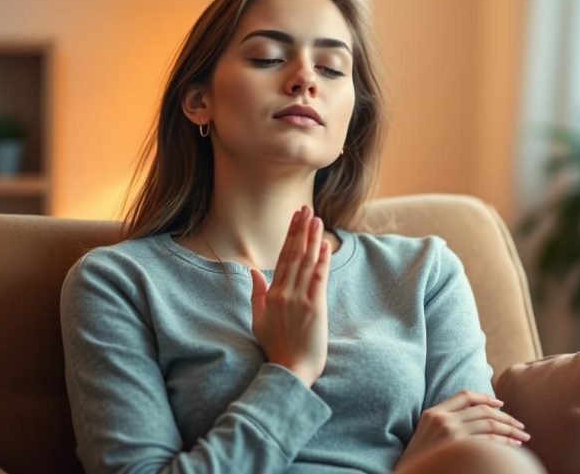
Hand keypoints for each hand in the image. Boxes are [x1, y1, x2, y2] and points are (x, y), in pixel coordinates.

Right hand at [250, 205, 331, 387]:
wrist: (289, 370)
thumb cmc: (275, 348)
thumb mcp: (259, 320)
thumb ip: (257, 294)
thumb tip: (254, 272)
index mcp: (272, 294)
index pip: (282, 258)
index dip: (290, 236)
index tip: (295, 218)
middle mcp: (285, 292)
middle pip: (294, 255)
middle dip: (301, 230)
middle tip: (306, 209)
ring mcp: (300, 299)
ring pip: (306, 262)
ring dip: (312, 238)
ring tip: (316, 219)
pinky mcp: (315, 308)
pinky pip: (318, 279)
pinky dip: (322, 260)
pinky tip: (325, 244)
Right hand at [398, 391, 529, 466]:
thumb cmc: (420, 460)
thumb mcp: (426, 434)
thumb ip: (443, 422)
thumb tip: (474, 419)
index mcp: (433, 412)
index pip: (465, 395)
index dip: (485, 397)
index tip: (501, 403)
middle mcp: (442, 419)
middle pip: (482, 410)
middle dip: (506, 418)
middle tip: (521, 426)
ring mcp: (450, 432)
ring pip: (490, 423)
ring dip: (510, 430)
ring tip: (523, 437)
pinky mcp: (459, 447)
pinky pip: (489, 440)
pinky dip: (505, 442)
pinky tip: (513, 447)